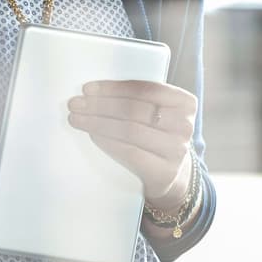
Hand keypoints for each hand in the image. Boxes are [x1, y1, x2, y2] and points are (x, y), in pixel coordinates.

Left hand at [66, 80, 197, 206]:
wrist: (169, 173)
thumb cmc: (155, 134)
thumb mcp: (157, 112)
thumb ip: (137, 98)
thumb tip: (93, 90)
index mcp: (185, 103)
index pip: (145, 89)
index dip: (113, 88)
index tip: (87, 88)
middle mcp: (185, 125)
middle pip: (135, 110)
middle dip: (100, 105)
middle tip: (75, 104)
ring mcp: (177, 150)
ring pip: (130, 130)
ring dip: (98, 122)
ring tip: (77, 119)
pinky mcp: (164, 172)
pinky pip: (130, 152)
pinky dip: (107, 142)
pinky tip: (92, 135)